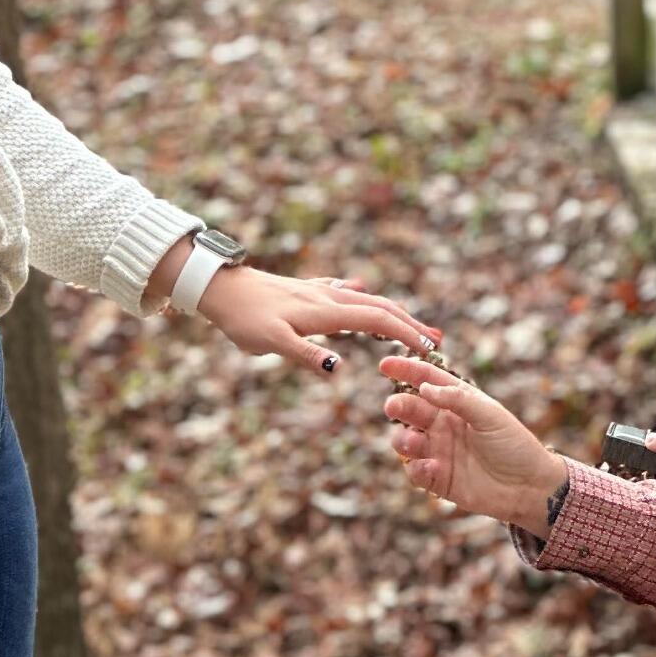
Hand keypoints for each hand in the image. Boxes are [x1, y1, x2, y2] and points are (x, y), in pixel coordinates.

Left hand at [196, 267, 442, 377]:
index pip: (378, 320)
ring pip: (366, 300)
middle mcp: (328, 298)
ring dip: (392, 313)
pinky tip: (361, 294)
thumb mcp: (271, 342)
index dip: (406, 334)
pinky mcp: (306, 292)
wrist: (219, 288)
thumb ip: (305, 354)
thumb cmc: (243, 318)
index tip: (430, 350)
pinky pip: (344, 295)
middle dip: (410, 324)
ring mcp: (319, 293)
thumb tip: (338, 368)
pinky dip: (363, 300)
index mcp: (326, 311)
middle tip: (436, 341)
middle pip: (380, 307)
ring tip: (410, 325)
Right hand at [379, 354, 569, 528]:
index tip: (385, 365)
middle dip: (399, 406)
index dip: (406, 371)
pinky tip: (432, 468)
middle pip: (411, 410)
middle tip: (392, 407)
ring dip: (403, 441)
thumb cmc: (515, 445)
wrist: (529, 487)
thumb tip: (425, 388)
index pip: (427, 381)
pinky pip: (416, 472)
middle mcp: (443, 425)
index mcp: (457, 404)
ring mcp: (439, 452)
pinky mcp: (438, 480)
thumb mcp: (490, 415)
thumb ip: (458, 399)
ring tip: (414, 443)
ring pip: (406, 442)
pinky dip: (417, 469)